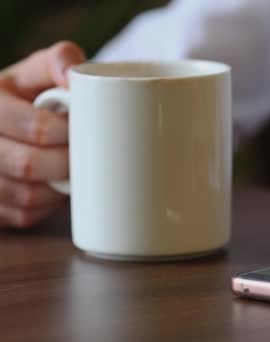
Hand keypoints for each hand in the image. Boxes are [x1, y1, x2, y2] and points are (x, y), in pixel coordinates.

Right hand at [0, 41, 84, 227]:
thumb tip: (74, 75)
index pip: (34, 127)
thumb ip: (61, 60)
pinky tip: (57, 191)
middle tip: (89, 158)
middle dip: (68, 164)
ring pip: (25, 196)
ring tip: (77, 173)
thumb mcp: (41, 70)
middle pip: (27, 165)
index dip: (68, 134)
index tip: (87, 132)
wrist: (13, 120)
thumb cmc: (33, 94)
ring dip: (59, 189)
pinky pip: (22, 216)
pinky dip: (47, 208)